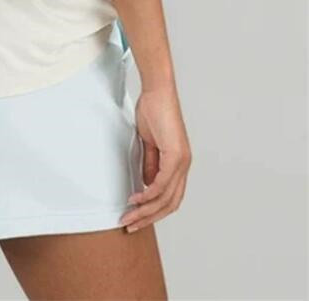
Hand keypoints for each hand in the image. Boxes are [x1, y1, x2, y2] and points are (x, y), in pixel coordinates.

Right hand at [119, 81, 191, 232]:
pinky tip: (136, 198)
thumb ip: (150, 163)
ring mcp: (182, 161)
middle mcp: (184, 166)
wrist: (158, 91)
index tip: (136, 216)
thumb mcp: (150, 142)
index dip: (154, 210)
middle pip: (170, 204)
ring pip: (166, 197)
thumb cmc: (153, 110)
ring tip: (129, 215)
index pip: (170, 197)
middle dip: (149, 217)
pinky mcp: (176, 155)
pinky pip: (162, 183)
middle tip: (130, 224)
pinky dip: (148, 194)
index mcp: (179, 163)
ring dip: (146, 210)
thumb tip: (146, 183)